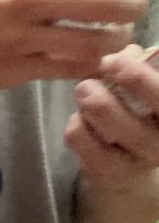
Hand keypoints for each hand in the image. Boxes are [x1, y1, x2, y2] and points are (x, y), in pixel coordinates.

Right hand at [0, 0, 150, 96]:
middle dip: (133, 7)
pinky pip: (70, 69)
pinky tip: (94, 63)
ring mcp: (23, 37)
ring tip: (117, 40)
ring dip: (116, 41)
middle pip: (108, 1)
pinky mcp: (15, 69)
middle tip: (133, 12)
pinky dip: (92, 67)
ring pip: (94, 40)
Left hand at [67, 46, 158, 185]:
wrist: (127, 164)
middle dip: (112, 88)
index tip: (115, 60)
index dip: (138, 75)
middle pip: (132, 116)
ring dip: (89, 104)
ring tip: (84, 93)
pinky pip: (81, 140)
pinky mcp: (107, 172)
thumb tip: (129, 51)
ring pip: (107, 124)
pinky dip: (75, 124)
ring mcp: (137, 160)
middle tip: (87, 82)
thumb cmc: (140, 114)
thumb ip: (141, 65)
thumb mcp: (146, 89)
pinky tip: (81, 121)